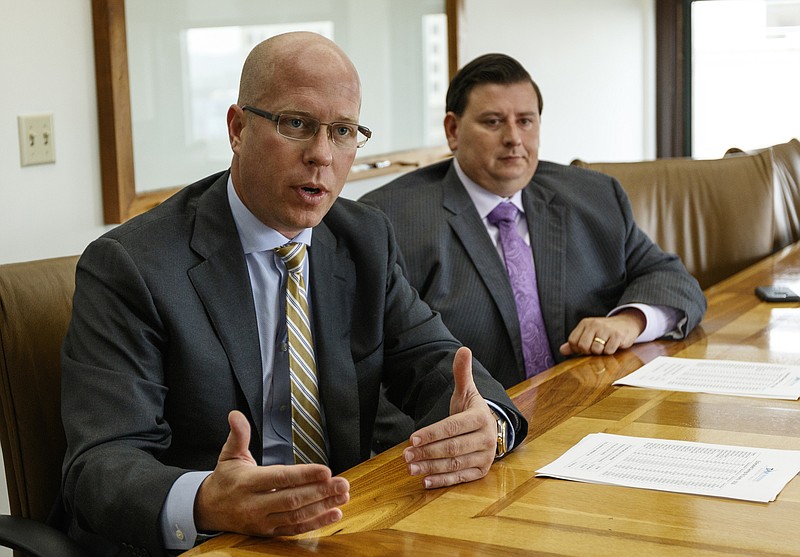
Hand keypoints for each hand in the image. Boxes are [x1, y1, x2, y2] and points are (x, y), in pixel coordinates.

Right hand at [194, 411, 349, 536]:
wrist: (208, 509)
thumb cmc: (224, 480)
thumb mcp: (228, 455)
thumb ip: (238, 435)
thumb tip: (235, 415)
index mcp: (247, 483)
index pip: (280, 478)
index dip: (304, 475)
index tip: (325, 470)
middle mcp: (255, 504)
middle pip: (293, 499)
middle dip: (320, 491)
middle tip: (342, 484)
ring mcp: (263, 520)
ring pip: (297, 515)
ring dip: (323, 506)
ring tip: (343, 495)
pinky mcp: (269, 532)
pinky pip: (295, 529)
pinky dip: (316, 523)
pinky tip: (333, 513)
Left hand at [402, 347, 495, 488]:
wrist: (489, 429)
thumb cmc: (470, 410)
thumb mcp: (467, 391)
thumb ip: (462, 373)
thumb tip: (463, 349)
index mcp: (480, 417)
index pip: (452, 427)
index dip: (431, 433)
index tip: (411, 438)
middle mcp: (487, 439)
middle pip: (452, 448)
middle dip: (427, 452)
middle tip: (405, 455)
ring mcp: (485, 457)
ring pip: (454, 464)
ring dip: (431, 468)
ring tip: (410, 468)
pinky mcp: (481, 472)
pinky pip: (460, 478)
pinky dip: (442, 481)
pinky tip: (424, 482)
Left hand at [559, 308, 645, 356]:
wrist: (627, 323)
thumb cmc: (605, 331)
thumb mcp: (589, 333)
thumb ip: (575, 342)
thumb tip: (562, 351)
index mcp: (585, 323)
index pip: (572, 341)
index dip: (578, 349)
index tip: (586, 348)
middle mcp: (594, 324)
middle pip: (583, 346)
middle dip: (589, 352)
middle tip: (596, 348)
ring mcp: (606, 329)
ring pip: (596, 349)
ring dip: (601, 352)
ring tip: (605, 346)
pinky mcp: (617, 335)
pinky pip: (609, 351)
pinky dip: (610, 352)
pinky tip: (613, 345)